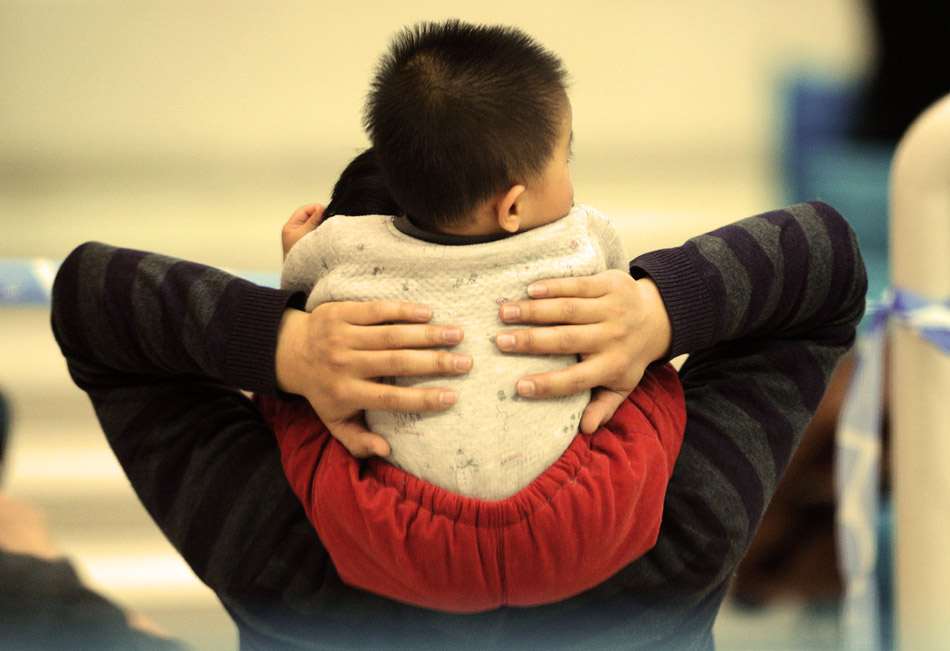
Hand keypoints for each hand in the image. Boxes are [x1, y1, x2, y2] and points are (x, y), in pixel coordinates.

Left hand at [275, 302, 472, 456]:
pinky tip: (428, 313)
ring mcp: (341, 336)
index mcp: (345, 393)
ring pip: (391, 335)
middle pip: (396, 363)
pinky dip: (402, 311)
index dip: (422, 399)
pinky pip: (375, 310)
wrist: (289, 351)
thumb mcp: (333, 421)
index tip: (453, 397)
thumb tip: (386, 451)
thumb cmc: (322, 390)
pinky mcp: (339, 312)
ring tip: (457, 335)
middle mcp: (343, 364)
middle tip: (466, 362)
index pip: (390, 399)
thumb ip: (357, 440)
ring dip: (428, 334)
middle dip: (435, 362)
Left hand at [282, 204, 325, 259]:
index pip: (306, 209)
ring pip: (316, 225)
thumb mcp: (306, 234)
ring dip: (322, 226)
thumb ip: (314, 220)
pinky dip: (323, 233)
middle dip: (321, 218)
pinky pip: (318, 233)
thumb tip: (322, 208)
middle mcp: (297, 230)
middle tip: (328, 222)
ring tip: (327, 231)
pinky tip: (327, 236)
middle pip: (312, 216)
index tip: (327, 213)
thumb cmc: (298, 256)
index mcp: (291, 226)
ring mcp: (304, 237)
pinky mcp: (310, 243)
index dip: (317, 209)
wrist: (298, 276)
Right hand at [494, 270, 671, 433]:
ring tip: (504, 312)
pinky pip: (579, 285)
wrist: (658, 317)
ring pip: (568, 309)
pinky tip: (530, 289)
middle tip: (500, 341)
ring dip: (533, 310)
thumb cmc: (629, 355)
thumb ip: (604, 406)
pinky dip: (554, 286)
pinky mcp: (610, 284)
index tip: (519, 387)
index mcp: (612, 366)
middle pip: (566, 340)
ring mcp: (612, 309)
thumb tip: (585, 429)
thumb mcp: (622, 385)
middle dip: (530, 341)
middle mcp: (612, 338)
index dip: (548, 384)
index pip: (576, 379)